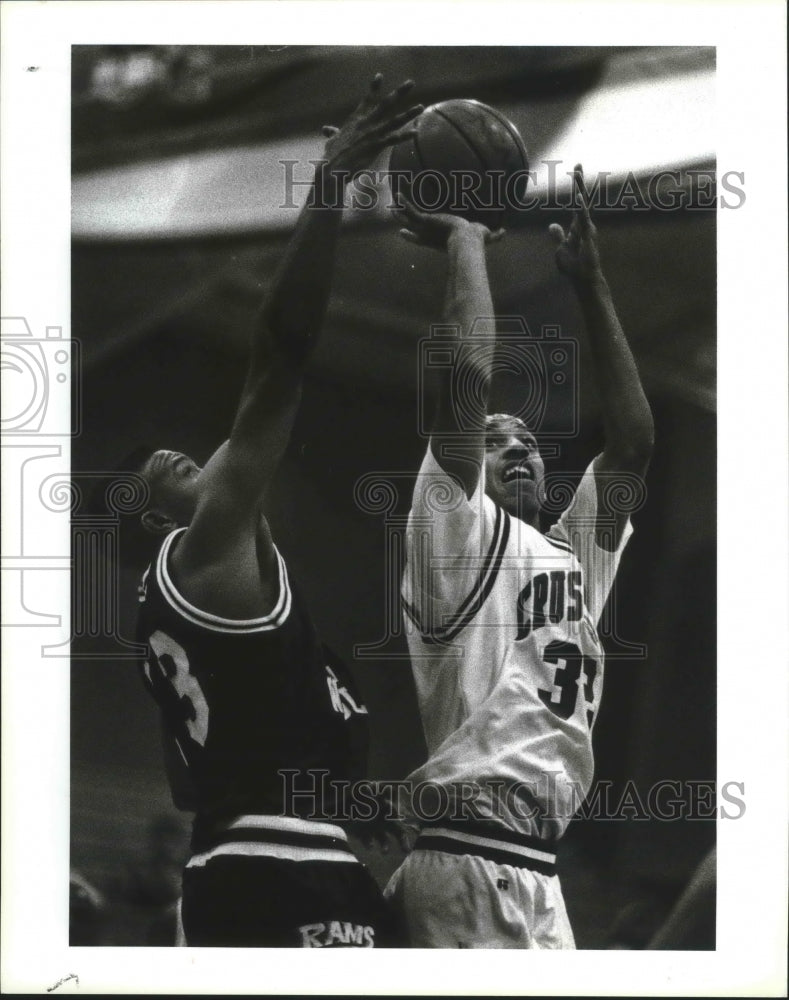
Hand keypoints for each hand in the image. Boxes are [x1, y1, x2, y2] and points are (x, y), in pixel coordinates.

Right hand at [321, 73, 422, 179]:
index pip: (367, 99)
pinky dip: (405, 136)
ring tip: (421, 107)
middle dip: (400, 92)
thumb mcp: (332, 140)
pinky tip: (415, 132)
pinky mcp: (376, 146)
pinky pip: (394, 139)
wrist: (332, 167)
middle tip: (411, 83)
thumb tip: (327, 130)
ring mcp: (373, 133)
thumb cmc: (332, 156)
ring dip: (409, 113)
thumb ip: (333, 133)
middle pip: (386, 103)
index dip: (374, 87)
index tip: (380, 75)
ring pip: (395, 120)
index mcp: (356, 119)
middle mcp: (366, 122)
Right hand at [394, 197, 504, 250]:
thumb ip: (494, 235)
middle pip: (412, 229)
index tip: (406, 234)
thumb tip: (504, 233)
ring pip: (408, 220)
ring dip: (400, 212)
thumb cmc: (476, 241)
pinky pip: (413, 210)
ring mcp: (427, 228)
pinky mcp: (426, 220)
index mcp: (439, 239)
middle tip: (395, 217)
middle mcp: (430, 234)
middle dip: (403, 223)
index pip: (423, 238)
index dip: (414, 236)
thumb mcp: (485, 235)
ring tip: (392, 206)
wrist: (467, 240)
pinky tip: (399, 193)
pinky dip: (406, 203)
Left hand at [549, 164, 602, 282]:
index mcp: (578, 225)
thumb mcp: (561, 249)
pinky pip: (583, 220)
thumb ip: (558, 236)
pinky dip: (581, 209)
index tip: (576, 171)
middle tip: (578, 164)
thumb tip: (552, 225)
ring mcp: (587, 230)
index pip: (577, 203)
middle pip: (581, 199)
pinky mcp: (587, 237)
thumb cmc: (574, 266)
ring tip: (578, 174)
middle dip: (580, 182)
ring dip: (580, 190)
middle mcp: (584, 224)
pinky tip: (578, 198)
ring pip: (583, 206)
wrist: (582, 279)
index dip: (576, 188)